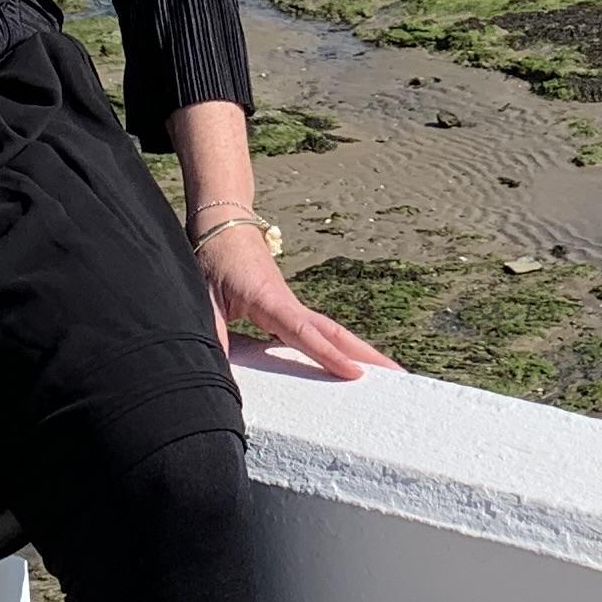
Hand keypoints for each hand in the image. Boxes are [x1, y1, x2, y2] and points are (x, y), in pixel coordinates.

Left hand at [198, 227, 394, 379]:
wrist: (222, 224)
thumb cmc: (214, 257)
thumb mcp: (203, 297)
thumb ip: (211, 333)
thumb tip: (211, 370)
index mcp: (269, 301)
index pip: (303, 333)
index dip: (328, 354)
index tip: (354, 373)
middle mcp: (288, 304)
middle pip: (335, 332)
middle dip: (367, 355)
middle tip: (398, 376)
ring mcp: (290, 306)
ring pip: (331, 331)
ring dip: (359, 351)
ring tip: (386, 374)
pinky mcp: (286, 308)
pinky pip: (317, 331)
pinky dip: (337, 346)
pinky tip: (346, 362)